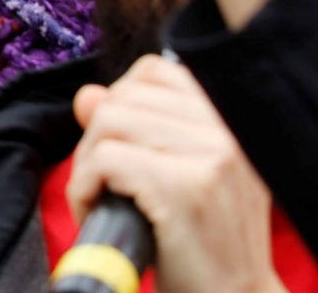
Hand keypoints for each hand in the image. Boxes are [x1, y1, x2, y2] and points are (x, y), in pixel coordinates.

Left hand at [68, 57, 283, 292]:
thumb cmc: (201, 245)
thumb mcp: (174, 177)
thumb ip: (133, 129)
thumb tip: (87, 94)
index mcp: (232, 121)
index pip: (155, 71)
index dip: (121, 103)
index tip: (121, 146)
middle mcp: (230, 130)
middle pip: (122, 97)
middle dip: (97, 140)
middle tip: (106, 184)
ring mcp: (213, 155)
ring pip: (108, 122)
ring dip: (87, 165)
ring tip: (102, 201)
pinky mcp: (185, 186)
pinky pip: (105, 159)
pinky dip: (85, 187)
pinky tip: (99, 213)